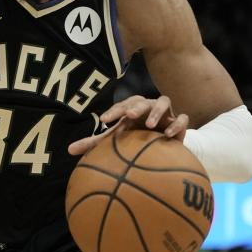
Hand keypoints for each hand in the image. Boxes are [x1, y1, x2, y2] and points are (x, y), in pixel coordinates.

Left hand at [68, 94, 188, 155]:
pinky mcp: (179, 122)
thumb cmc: (134, 137)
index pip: (121, 106)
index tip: (103, 120)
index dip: (113, 111)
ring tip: (150, 124)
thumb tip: (69, 150)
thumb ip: (95, 143)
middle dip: (134, 106)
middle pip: (141, 100)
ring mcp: (165, 113)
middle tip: (127, 116)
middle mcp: (147, 107)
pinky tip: (170, 134)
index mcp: (131, 109)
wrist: (161, 142)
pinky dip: (177, 124)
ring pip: (163, 102)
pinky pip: (182, 118)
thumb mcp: (117, 139)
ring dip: (156, 111)